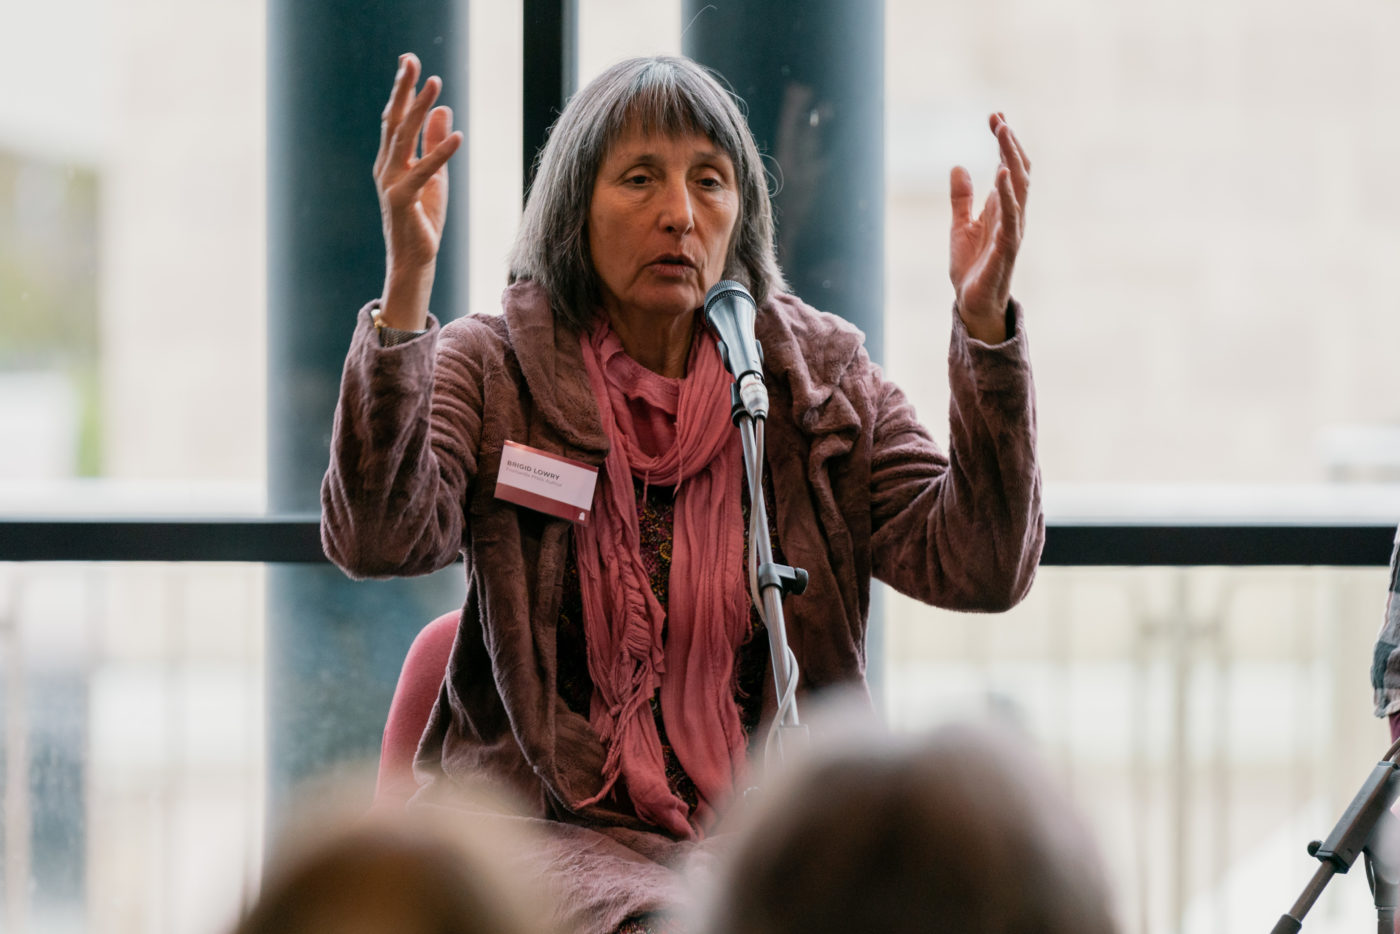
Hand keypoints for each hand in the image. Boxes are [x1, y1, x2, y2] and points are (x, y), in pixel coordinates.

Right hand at [374, 53, 462, 329]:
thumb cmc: (422, 220)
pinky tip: (457, 136)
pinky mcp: (400, 200)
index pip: (396, 118)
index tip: (410, 61)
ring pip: (403, 138)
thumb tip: (443, 110)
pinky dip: (440, 153)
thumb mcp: (434, 176)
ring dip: (419, 109)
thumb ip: (434, 144)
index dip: (403, 90)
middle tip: (412, 61)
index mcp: (391, 160)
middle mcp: (385, 167)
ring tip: (435, 84)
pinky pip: (423, 171)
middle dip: (403, 89)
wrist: (414, 260)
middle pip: (394, 120)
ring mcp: (389, 182)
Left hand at [948, 113, 1029, 342]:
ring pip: (1018, 187)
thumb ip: (961, 198)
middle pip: (1017, 170)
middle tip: (998, 117)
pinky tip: (1000, 172)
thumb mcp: (959, 226)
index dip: (1003, 141)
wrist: (972, 303)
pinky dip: (1008, 193)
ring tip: (1002, 131)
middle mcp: (1012, 214)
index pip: (1007, 166)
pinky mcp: (1007, 247)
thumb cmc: (971, 267)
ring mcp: (1012, 229)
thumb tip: (958, 165)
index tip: (994, 115)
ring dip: (1011, 157)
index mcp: (1001, 207)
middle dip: (1009, 142)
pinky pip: (1011, 216)